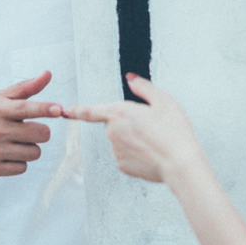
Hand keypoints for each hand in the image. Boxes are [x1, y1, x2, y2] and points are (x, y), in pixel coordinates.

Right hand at [0, 72, 62, 176]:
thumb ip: (24, 88)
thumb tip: (48, 74)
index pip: (25, 108)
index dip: (45, 109)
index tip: (58, 110)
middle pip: (40, 134)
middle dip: (41, 132)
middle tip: (30, 130)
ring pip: (34, 152)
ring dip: (30, 148)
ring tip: (15, 142)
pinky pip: (22, 168)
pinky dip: (19, 162)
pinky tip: (6, 154)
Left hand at [65, 74, 205, 183]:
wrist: (180, 162)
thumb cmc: (174, 130)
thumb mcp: (164, 100)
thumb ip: (143, 87)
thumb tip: (131, 78)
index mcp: (120, 112)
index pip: (91, 111)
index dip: (77, 111)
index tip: (65, 111)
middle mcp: (112, 132)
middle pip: (115, 125)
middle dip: (129, 125)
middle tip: (152, 128)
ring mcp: (115, 150)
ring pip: (121, 141)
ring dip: (133, 140)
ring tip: (155, 142)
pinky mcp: (122, 165)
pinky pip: (126, 156)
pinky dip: (136, 155)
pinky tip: (151, 154)